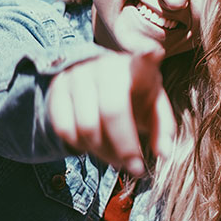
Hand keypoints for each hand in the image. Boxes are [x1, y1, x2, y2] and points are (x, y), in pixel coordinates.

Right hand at [47, 50, 175, 174]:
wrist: (95, 82)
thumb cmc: (133, 96)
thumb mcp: (153, 108)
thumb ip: (163, 129)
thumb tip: (163, 153)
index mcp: (137, 67)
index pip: (143, 58)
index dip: (147, 55)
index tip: (155, 52)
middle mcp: (106, 65)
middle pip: (112, 110)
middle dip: (125, 147)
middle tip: (135, 168)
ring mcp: (78, 75)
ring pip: (86, 127)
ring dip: (104, 153)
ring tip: (116, 159)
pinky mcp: (57, 88)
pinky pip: (64, 129)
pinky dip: (80, 146)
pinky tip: (93, 146)